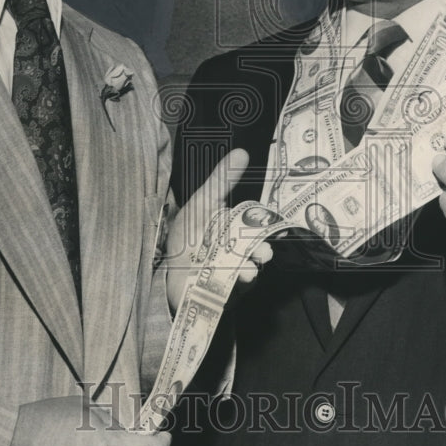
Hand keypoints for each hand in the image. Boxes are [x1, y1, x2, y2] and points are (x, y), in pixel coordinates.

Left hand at [164, 148, 273, 312]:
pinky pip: (235, 290)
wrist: (171, 274)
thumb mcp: (203, 202)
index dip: (264, 224)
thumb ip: (222, 179)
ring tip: (246, 272)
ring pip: (247, 269)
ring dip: (248, 270)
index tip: (274, 225)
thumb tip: (243, 152)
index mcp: (237, 226)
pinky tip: (231, 284)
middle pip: (255, 247)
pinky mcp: (230, 293)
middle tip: (264, 253)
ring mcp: (237, 272)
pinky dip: (234, 287)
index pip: (256, 222)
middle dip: (259, 250)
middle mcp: (241, 249)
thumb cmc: (189, 234)